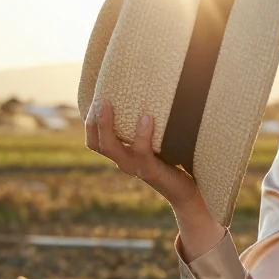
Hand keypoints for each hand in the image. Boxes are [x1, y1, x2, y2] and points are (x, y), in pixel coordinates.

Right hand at [84, 97, 201, 210]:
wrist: (188, 189)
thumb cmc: (175, 159)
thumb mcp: (158, 139)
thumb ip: (149, 123)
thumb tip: (151, 90)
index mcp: (122, 153)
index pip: (94, 139)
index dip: (89, 121)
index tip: (94, 98)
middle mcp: (124, 161)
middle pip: (96, 143)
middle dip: (93, 120)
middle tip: (99, 98)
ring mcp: (136, 167)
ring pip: (112, 148)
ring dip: (107, 125)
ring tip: (109, 104)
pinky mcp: (151, 172)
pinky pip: (142, 152)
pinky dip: (142, 134)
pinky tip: (146, 118)